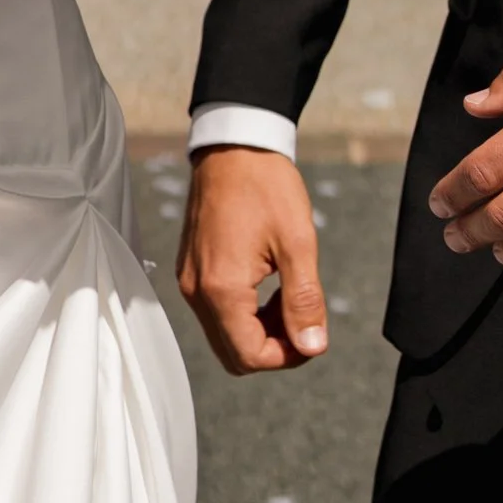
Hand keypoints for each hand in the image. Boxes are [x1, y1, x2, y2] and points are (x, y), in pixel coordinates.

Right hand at [181, 146, 328, 372]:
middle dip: (271, 348)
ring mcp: (189, 280)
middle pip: (233, 354)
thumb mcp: (298, 242)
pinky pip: (214, 311)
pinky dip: (241, 313)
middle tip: (300, 319)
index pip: (249, 356)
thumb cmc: (265, 185)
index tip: (311, 334)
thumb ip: (304, 300)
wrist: (234, 145)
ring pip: (223, 335)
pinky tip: (265, 286)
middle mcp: (196, 290)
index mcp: (222, 287)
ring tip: (285, 298)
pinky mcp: (189, 270)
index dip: (286, 357)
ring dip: (257, 331)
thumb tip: (313, 346)